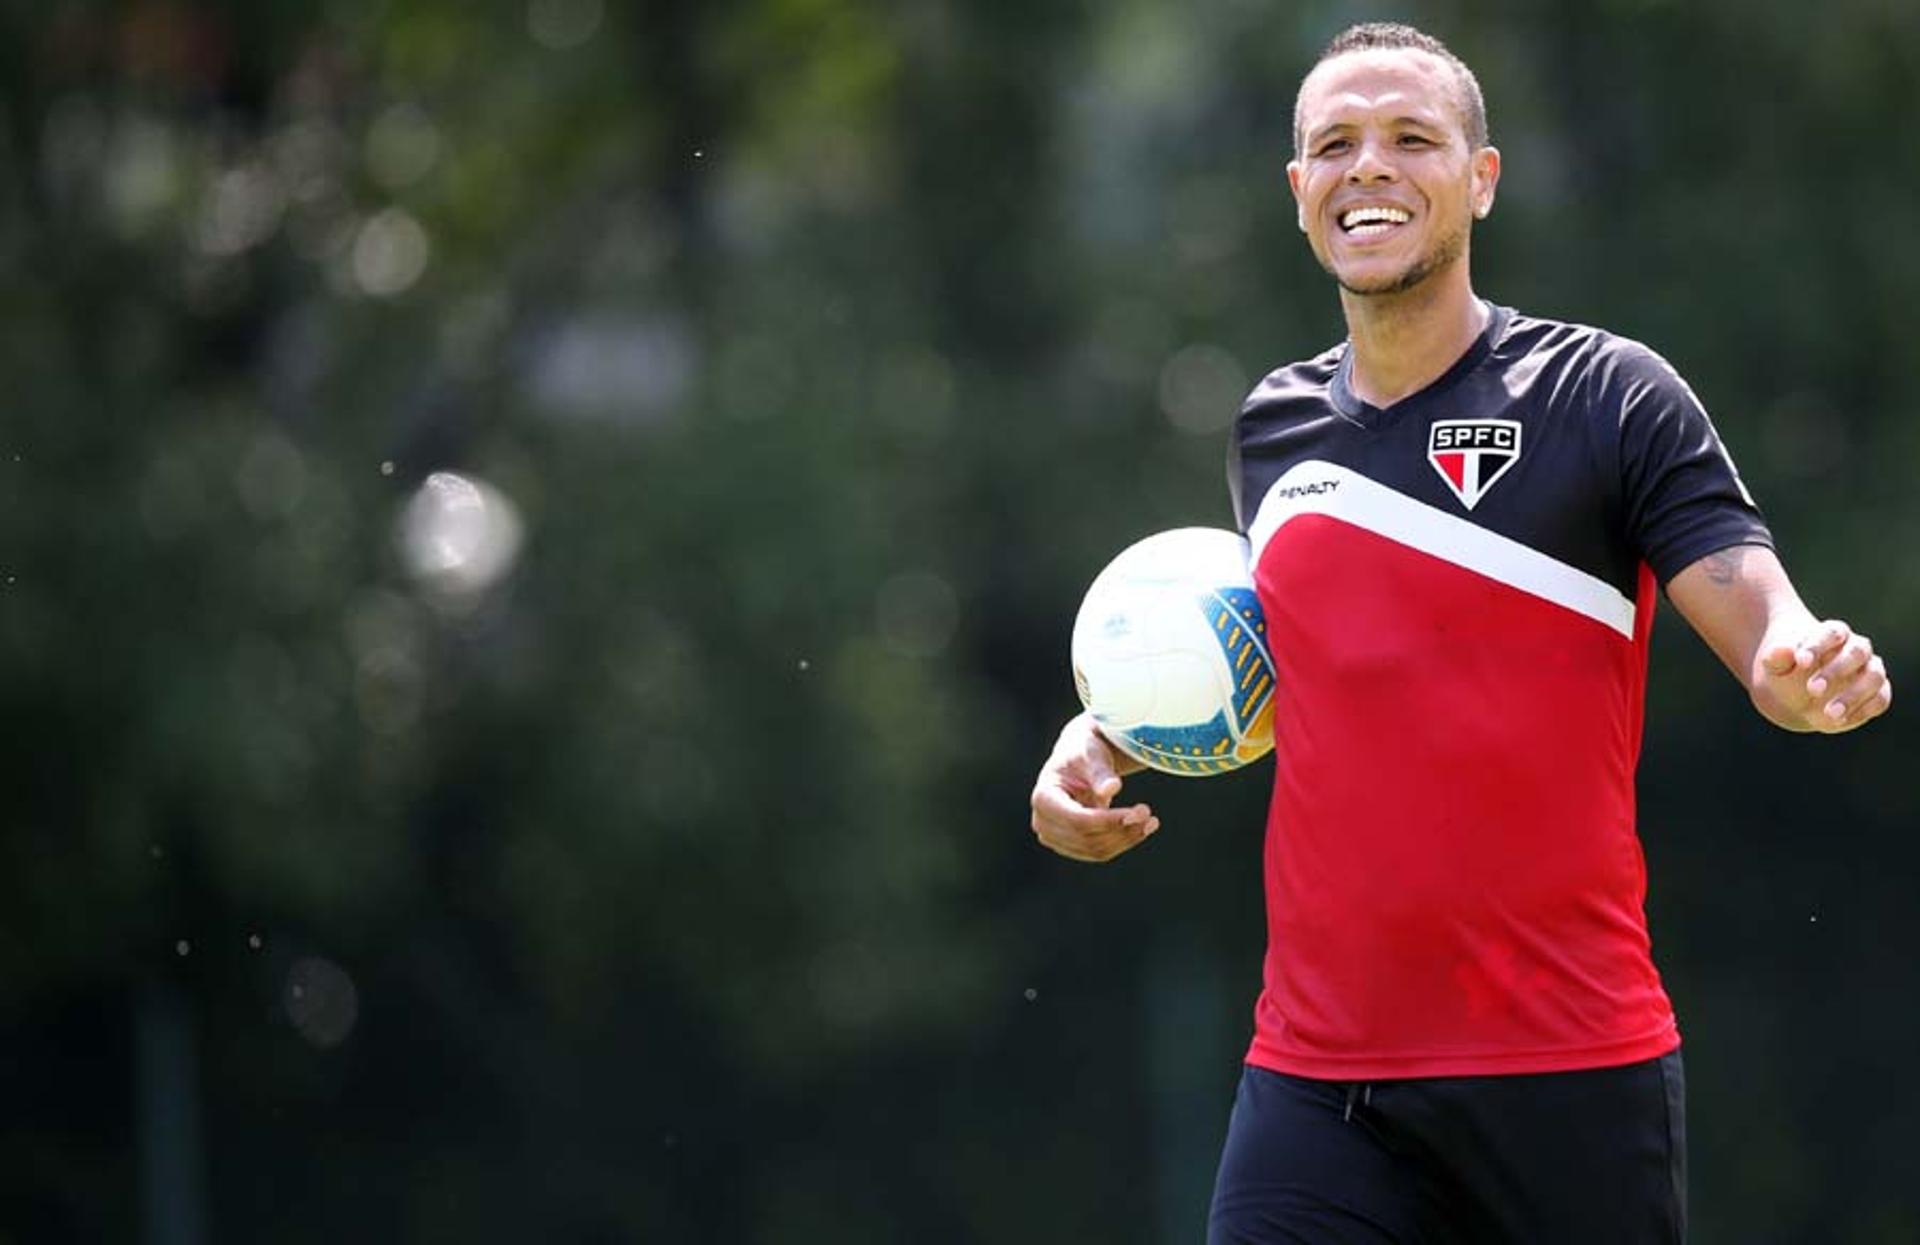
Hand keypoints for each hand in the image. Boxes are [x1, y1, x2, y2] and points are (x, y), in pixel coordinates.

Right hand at [1029, 714, 1157, 861]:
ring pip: (1095, 850)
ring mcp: (1054, 837)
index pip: (1077, 820)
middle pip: (1086, 839)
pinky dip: (1123, 842)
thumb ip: (1100, 772)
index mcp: (1043, 797)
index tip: (1138, 812)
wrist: (1080, 760)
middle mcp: (1042, 821)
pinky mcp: (1069, 845)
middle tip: (1148, 814)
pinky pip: (1099, 852)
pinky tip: (1142, 828)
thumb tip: (1112, 788)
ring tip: (1150, 821)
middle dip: (1121, 830)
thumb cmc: (1085, 752)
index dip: (1108, 821)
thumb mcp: (1092, 755)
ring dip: (1126, 839)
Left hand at [1752, 619, 1891, 732]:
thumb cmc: (1788, 672)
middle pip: (1856, 653)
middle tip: (1812, 689)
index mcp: (1832, 633)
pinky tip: (1841, 720)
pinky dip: (1864, 710)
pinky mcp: (1876, 693)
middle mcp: (1856, 648)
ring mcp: (1870, 670)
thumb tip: (1782, 650)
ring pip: (1873, 676)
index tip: (1800, 661)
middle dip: (1836, 671)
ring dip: (1853, 695)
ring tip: (1829, 714)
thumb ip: (1777, 657)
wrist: (1796, 693)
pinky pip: (1880, 699)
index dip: (1818, 645)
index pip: (1831, 632)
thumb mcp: (1775, 665)